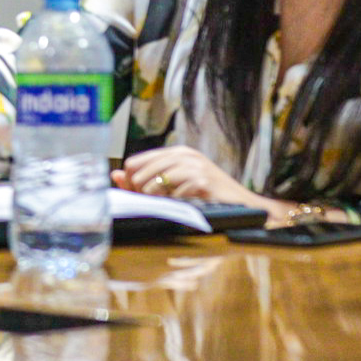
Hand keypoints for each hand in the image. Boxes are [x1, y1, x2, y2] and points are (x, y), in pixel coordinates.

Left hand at [113, 145, 266, 210]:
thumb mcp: (176, 186)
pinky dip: (173, 206)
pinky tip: (183, 208)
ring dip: (156, 201)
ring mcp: (193, 166)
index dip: (132, 183)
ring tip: (169, 207)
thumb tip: (114, 175)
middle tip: (155, 205)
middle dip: (140, 194)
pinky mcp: (201, 181)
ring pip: (151, 184)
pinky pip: (172, 195)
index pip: (133, 163)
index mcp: (175, 153)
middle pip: (138, 174)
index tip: (142, 197)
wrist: (245, 206)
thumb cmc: (209, 197)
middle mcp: (183, 155)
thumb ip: (145, 180)